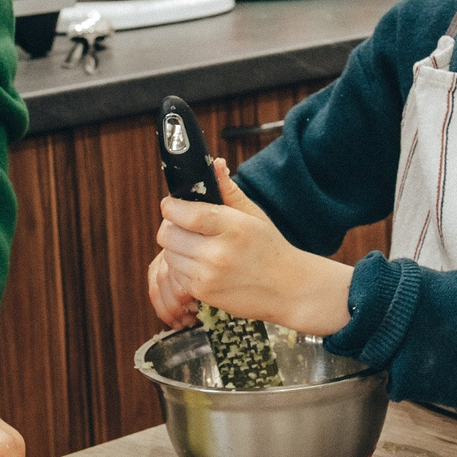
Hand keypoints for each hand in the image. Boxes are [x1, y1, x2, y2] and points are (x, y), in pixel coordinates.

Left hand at [156, 159, 350, 334]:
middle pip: (168, 235)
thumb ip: (229, 190)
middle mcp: (218, 253)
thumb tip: (215, 163)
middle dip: (171, 226)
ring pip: (168, 254)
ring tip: (195, 244)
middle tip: (183, 224)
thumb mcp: (255, 215)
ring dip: (176, 247)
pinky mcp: (203, 293)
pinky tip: (201, 263)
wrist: (288, 289)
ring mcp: (208, 275)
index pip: (186, 214)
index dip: (171, 206)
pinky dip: (183, 266)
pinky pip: (176, 274)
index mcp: (233, 227)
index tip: (172, 203)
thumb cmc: (270, 247)